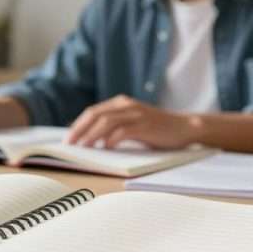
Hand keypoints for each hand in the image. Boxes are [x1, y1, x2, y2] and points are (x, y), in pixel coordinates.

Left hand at [65, 95, 193, 148]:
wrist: (184, 127)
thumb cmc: (156, 130)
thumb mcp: (132, 124)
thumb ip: (114, 127)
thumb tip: (89, 140)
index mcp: (121, 103)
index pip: (92, 112)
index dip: (78, 125)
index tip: (68, 139)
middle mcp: (126, 105)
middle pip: (95, 115)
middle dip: (79, 130)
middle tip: (69, 144)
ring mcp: (136, 114)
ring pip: (106, 122)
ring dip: (92, 135)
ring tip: (84, 147)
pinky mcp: (145, 124)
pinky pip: (123, 131)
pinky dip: (111, 139)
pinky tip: (106, 148)